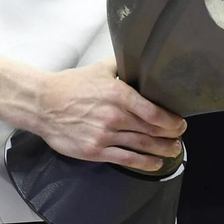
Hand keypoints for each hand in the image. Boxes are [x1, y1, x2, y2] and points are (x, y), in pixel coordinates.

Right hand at [31, 61, 184, 171]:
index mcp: (119, 95)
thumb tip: (142, 60)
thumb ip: (124, 66)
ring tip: (173, 151)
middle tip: (180, 137)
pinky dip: (144, 163)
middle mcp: (115, 117)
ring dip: (162, 150)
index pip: (155, 113)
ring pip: (142, 146)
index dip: (172, 121)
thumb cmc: (70, 86)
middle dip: (171, 136)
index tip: (180, 123)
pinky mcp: (95, 151)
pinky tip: (155, 163)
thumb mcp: (101, 69)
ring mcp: (105, 136)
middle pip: (152, 131)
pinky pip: (126, 160)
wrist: (43, 104)